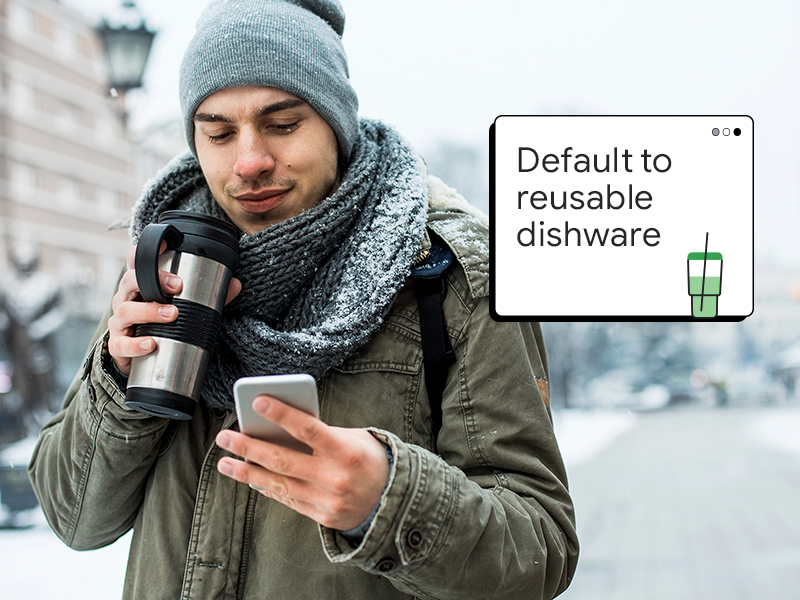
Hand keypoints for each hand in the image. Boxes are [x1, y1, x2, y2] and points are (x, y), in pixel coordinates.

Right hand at [107, 244, 241, 374]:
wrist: (142, 356)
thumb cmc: (163, 323)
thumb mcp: (187, 307)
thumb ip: (212, 296)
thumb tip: (235, 284)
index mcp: (141, 284)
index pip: (136, 260)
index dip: (146, 250)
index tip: (167, 246)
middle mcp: (127, 298)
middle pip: (130, 281)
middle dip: (153, 280)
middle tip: (178, 286)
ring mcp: (120, 321)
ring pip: (126, 310)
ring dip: (149, 311)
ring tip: (171, 314)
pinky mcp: (118, 344)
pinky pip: (121, 343)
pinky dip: (135, 344)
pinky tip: (150, 344)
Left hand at [215, 396, 390, 530]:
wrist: (392, 500)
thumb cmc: (368, 459)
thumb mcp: (354, 439)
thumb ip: (323, 434)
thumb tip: (282, 428)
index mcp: (345, 451)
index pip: (308, 429)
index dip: (282, 415)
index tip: (258, 402)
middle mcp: (334, 477)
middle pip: (282, 459)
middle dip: (249, 447)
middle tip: (225, 436)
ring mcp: (326, 500)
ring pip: (277, 484)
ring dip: (246, 472)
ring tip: (224, 461)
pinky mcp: (321, 516)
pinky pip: (286, 499)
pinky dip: (266, 487)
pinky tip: (249, 477)